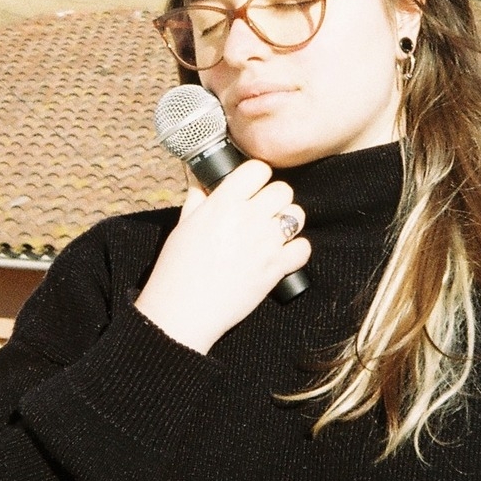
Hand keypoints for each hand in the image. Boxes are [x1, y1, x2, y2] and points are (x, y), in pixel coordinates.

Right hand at [134, 159, 309, 354]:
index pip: (257, 169)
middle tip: (263, 212)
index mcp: (222, 203)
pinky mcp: (276, 268)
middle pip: (283, 189)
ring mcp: (265, 243)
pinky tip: (282, 255)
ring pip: (297, 215)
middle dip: (275, 199)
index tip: (252, 187)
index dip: (257, 176)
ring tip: (273, 233)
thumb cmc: (177, 269)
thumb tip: (201, 183)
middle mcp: (247, 218)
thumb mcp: (183, 227)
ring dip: (288, 222)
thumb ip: (197, 201)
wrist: (183, 311)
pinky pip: (303, 248)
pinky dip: (296, 251)